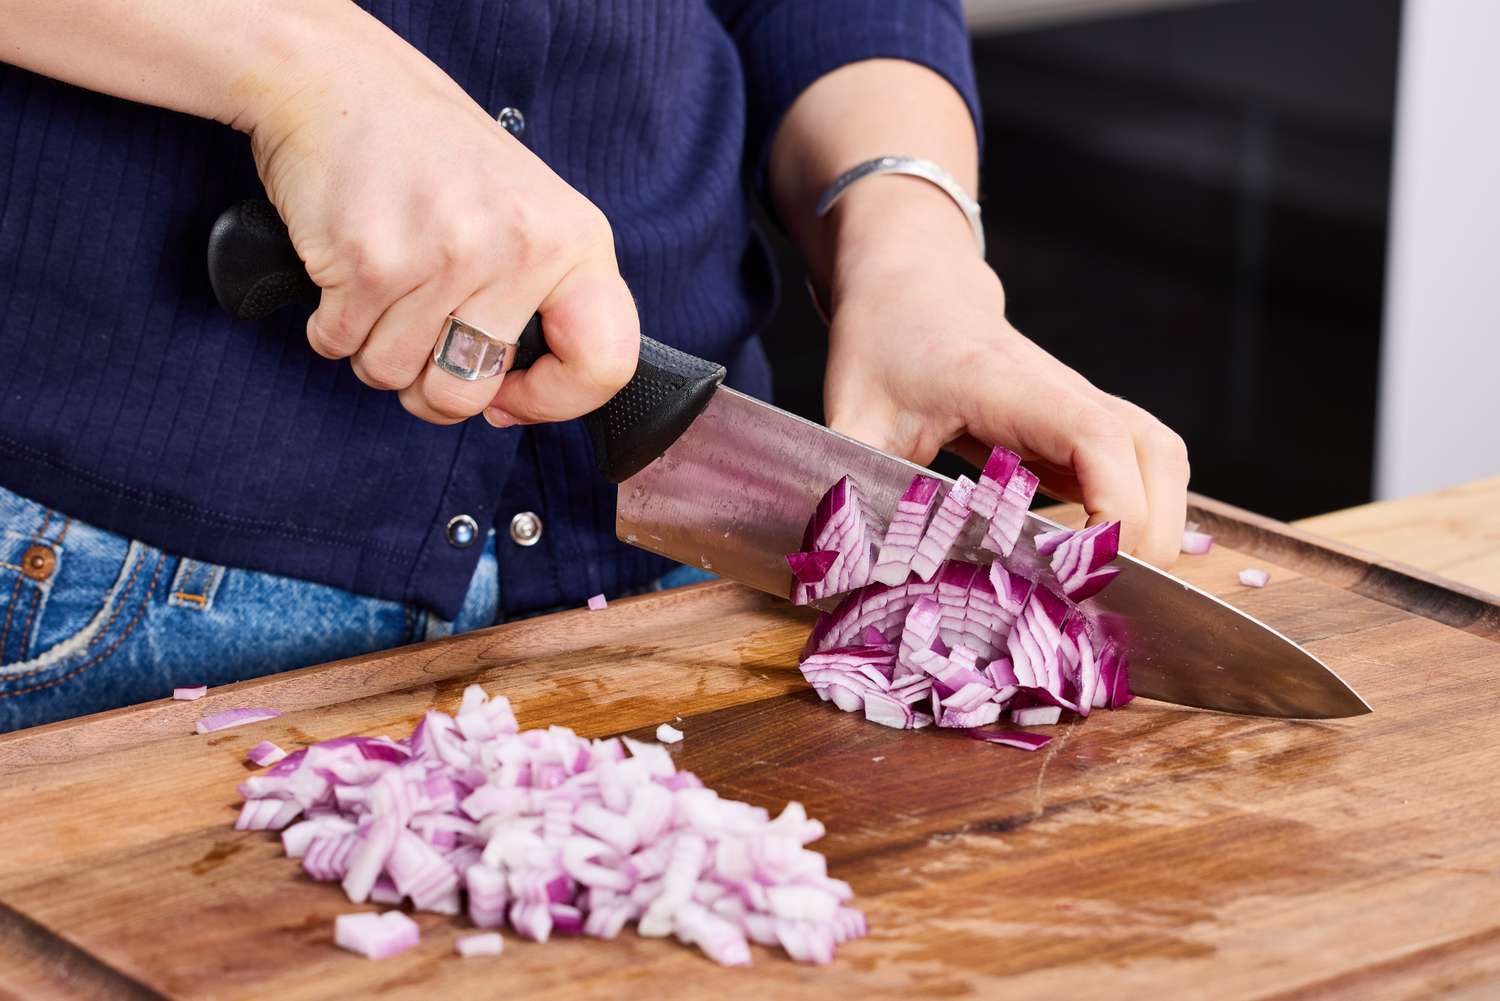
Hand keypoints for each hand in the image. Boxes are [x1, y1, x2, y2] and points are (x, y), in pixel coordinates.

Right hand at [234, 8, 637, 425]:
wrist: (339, 81)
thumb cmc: (434, 158)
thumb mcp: (527, 213)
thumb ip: (543, 299)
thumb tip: (516, 400)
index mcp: (576, 241)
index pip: (605, 364)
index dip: (555, 402)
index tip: (511, 397)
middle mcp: (521, 249)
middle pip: (470, 393)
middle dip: (432, 389)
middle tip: (420, 343)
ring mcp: (447, 255)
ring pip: (396, 377)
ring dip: (375, 350)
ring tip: (383, 288)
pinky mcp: (371, 261)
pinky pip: (340, 346)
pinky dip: (332, 326)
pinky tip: (347, 271)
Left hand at [820, 183, 1189, 567]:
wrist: (913, 289)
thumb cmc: (884, 344)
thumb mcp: (853, 413)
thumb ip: (847, 480)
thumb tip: (841, 553)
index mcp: (1012, 387)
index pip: (1097, 438)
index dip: (1113, 507)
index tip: (1087, 570)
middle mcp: (1066, 394)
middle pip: (1156, 454)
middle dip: (1147, 534)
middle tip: (1100, 598)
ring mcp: (1083, 406)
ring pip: (1162, 459)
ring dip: (1159, 522)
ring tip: (1115, 584)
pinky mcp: (1083, 425)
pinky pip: (1143, 466)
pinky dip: (1144, 511)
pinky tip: (1107, 558)